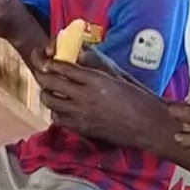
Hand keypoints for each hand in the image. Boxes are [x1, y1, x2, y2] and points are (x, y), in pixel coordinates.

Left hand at [30, 48, 175, 152]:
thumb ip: (95, 71)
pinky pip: (58, 118)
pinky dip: (56, 112)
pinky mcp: (82, 128)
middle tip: (42, 73)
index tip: (46, 60)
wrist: (148, 125)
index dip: (49, 62)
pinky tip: (61, 109)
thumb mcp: (117, 78)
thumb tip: (77, 61)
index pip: (62, 67)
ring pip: (50, 101)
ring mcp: (81, 113)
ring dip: (47, 93)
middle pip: (50, 82)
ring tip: (50, 90)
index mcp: (96, 79)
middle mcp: (85, 96)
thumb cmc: (137, 99)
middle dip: (42, 75)